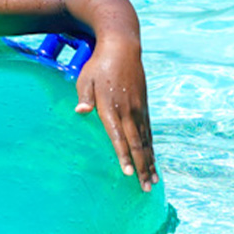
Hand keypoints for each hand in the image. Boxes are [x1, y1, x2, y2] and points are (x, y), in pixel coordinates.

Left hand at [76, 45, 157, 189]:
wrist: (122, 46)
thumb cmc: (99, 64)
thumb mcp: (85, 78)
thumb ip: (84, 97)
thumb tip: (80, 112)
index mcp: (111, 107)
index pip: (118, 137)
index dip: (123, 156)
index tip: (127, 173)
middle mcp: (128, 111)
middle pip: (137, 144)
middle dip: (141, 168)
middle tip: (146, 187)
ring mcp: (139, 109)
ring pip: (146, 141)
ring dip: (149, 162)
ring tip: (153, 181)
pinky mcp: (144, 106)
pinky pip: (149, 132)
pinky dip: (151, 148)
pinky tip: (153, 160)